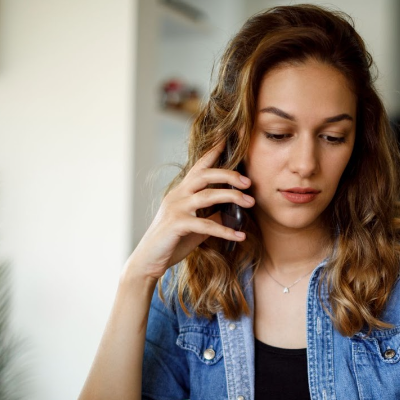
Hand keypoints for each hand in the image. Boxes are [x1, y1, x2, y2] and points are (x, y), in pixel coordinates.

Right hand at [127, 142, 254, 280]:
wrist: (148, 260)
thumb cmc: (173, 241)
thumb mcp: (196, 225)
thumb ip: (211, 214)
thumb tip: (232, 210)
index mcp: (182, 191)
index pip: (199, 166)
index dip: (214, 152)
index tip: (229, 139)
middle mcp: (178, 195)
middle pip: (205, 175)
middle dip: (229, 175)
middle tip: (249, 182)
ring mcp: (176, 208)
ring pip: (208, 196)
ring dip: (232, 197)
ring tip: (251, 203)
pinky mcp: (176, 225)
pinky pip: (206, 224)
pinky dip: (225, 230)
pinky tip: (240, 235)